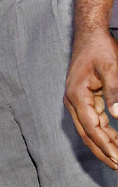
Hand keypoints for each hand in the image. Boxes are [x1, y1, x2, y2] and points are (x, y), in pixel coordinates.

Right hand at [65, 29, 117, 168]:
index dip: (106, 145)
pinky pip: (93, 122)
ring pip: (89, 130)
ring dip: (104, 145)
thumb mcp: (112, 68)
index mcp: (76, 95)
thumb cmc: (100, 49)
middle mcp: (73, 101)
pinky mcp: (84, 99)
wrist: (90, 35)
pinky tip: (115, 140)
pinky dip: (104, 133)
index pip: (92, 128)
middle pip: (87, 134)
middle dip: (103, 152)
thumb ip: (115, 92)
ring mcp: (77, 101)